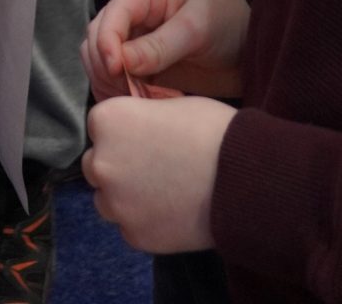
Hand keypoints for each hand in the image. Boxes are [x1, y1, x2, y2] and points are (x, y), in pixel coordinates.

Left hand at [83, 95, 235, 254]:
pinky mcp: (136, 236)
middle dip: (118, 167)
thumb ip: (140, 117)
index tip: (146, 140)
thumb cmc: (212, 132)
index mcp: (107, 120)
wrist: (244, 180)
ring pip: (108, 201)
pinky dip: (145, 223)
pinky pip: (130, 229)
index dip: (123, 134)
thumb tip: (135, 129)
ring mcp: (117, 203)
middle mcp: (102, 162)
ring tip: (164, 193)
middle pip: (97, 166)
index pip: (99, 128)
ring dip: (127, 198)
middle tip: (154, 169)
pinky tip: (172, 213)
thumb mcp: (168, 105)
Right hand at [85, 0, 249, 103]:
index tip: (116, 70)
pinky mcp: (137, 62)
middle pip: (97, 34)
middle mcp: (133, 10)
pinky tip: (137, 105)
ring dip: (109, 81)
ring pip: (98, 57)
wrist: (248, 50)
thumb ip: (161, 45)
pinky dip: (117, 92)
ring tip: (137, 101)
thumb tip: (122, 61)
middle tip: (130, 92)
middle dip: (106, 64)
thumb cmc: (228, 25)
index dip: (107, 40)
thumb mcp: (198, 29)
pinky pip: (112, 76)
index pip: (113, 12)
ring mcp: (133, 37)